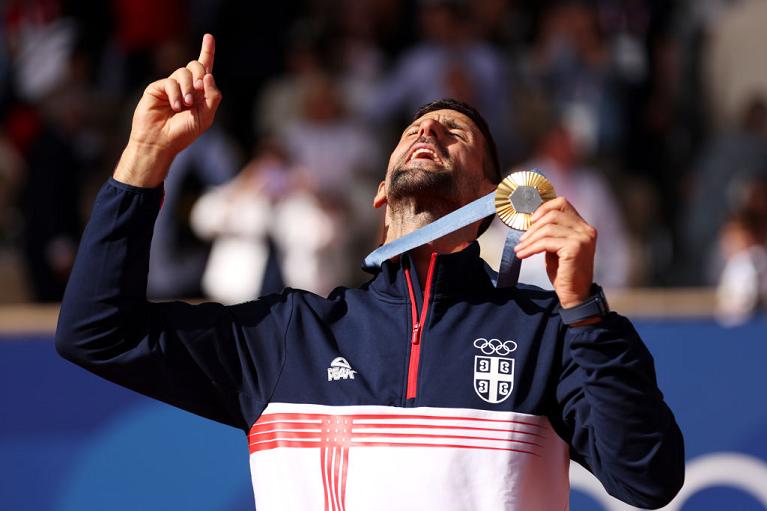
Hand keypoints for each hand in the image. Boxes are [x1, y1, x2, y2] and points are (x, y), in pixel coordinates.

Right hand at [114, 34, 221, 187]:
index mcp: (199, 93)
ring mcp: (171, 86)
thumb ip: (212, 97)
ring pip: (184, 72)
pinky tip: (175, 106)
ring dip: (188, 88)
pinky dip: (176, 94)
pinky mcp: (157, 88)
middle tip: (199, 89)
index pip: (205, 68)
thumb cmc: (183, 133)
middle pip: (197, 66)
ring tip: (185, 106)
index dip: (207, 51)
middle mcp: (185, 86)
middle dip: (201, 74)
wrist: (161, 142)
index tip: (209, 36)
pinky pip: (170, 82)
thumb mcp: (205, 117)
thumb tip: (209, 75)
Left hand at [514, 197, 595, 307]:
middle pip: (552, 215)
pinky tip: (523, 254)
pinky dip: (531, 248)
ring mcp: (582, 238)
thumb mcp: (557, 247)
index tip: (530, 220)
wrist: (575, 295)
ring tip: (520, 249)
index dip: (544, 208)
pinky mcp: (574, 248)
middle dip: (533, 227)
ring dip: (529, 239)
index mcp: (583, 227)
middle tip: (521, 240)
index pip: (563, 203)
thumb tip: (532, 222)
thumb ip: (551, 233)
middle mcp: (586, 230)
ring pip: (547, 228)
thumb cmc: (564, 272)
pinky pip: (546, 242)